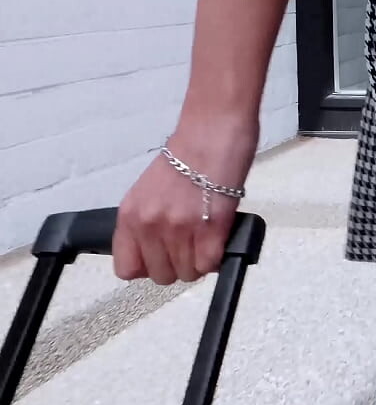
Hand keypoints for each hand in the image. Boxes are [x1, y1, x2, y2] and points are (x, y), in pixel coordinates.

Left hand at [113, 122, 255, 283]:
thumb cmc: (189, 152)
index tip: (163, 255)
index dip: (149, 266)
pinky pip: (209, 264)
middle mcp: (150, 225)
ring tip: (208, 239)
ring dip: (200, 261)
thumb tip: (161, 246)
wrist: (214, 130)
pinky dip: (216, 256)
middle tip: (193, 244)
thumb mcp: (151, 189)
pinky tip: (220, 238)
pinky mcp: (210, 229)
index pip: (127, 268)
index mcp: (130, 215)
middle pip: (161, 275)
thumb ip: (149, 219)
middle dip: (179, 264)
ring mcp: (179, 229)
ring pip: (187, 273)